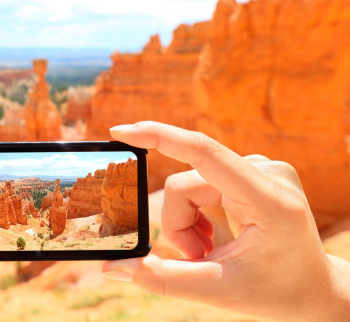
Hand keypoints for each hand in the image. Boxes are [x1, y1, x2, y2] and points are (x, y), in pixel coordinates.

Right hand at [102, 121, 349, 320]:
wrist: (315, 290)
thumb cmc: (275, 292)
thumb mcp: (217, 291)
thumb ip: (161, 278)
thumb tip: (111, 267)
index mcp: (268, 200)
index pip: (204, 152)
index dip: (159, 137)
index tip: (120, 132)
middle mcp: (268, 172)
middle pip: (186, 185)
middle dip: (178, 225)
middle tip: (196, 258)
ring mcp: (262, 168)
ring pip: (189, 185)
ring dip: (187, 222)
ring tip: (207, 251)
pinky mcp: (253, 170)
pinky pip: (201, 183)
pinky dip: (196, 213)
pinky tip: (214, 235)